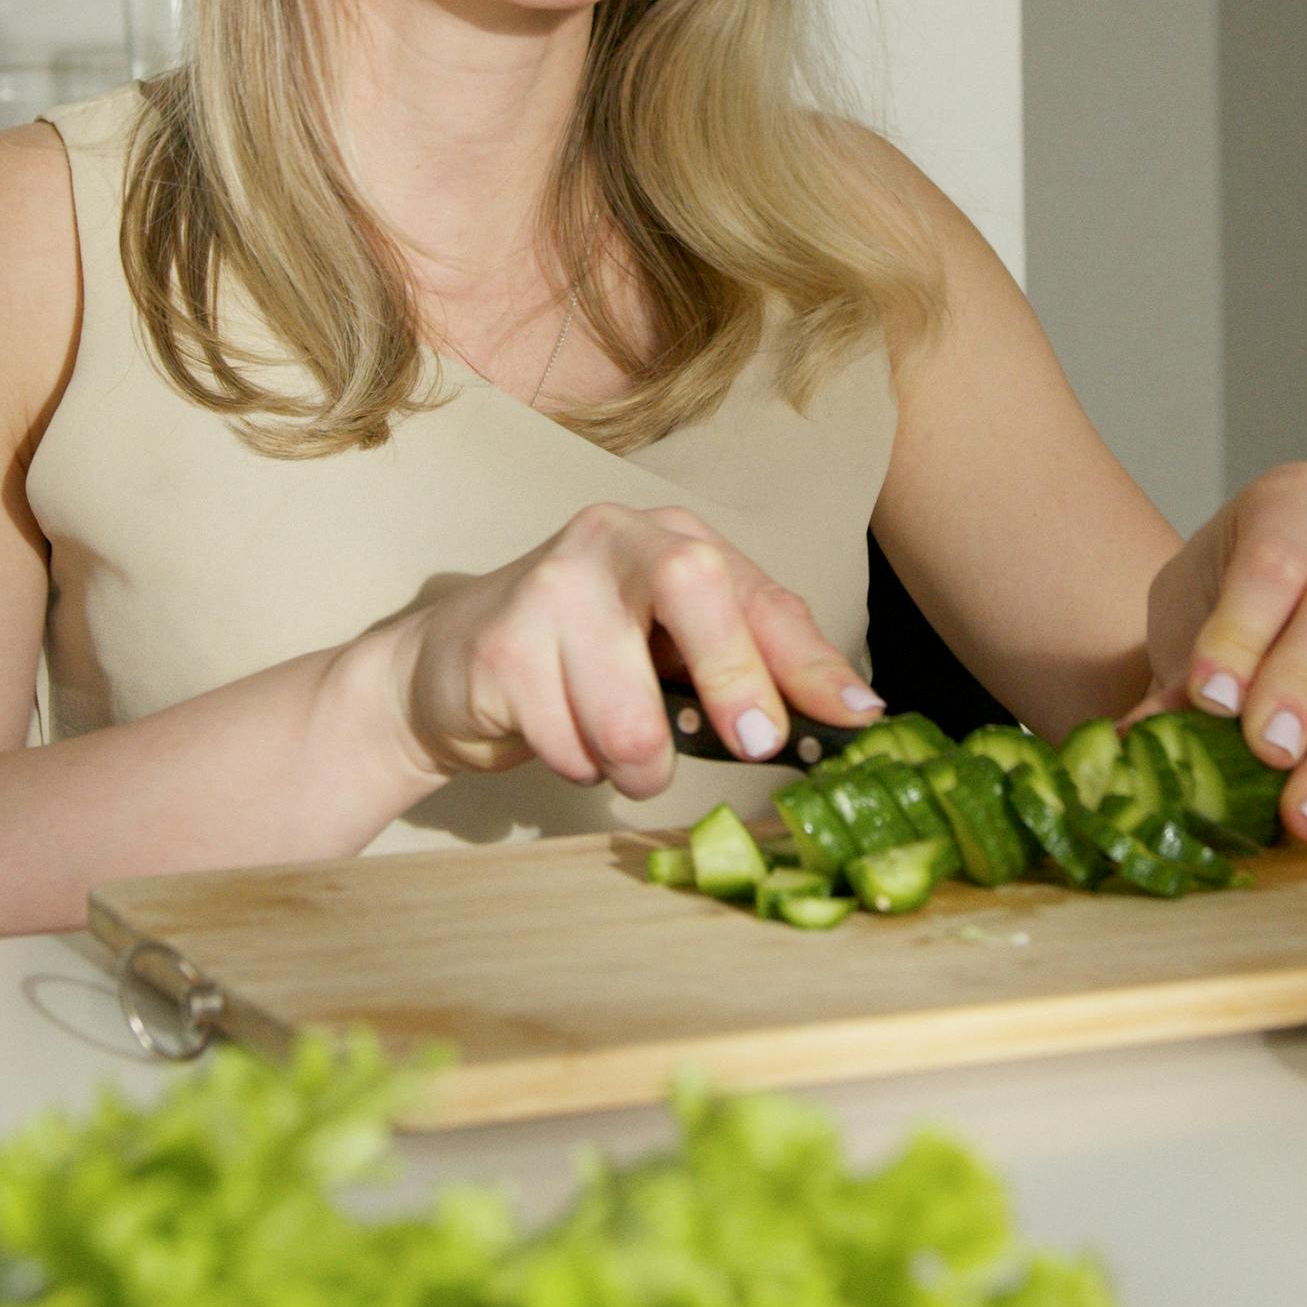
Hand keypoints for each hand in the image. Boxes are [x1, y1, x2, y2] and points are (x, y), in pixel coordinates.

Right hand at [373, 502, 882, 802]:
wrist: (450, 664)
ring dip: (637, 766)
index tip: (856, 718)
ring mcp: (551, 585)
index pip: (760, 594)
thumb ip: (756, 666)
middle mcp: (614, 540)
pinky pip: (570, 746)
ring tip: (618, 751)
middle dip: (734, 682)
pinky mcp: (499, 645)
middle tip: (751, 745)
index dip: (811, 661)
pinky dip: (579, 766)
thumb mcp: (677, 648)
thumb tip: (852, 715)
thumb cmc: (588, 657)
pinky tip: (559, 732)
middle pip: (697, 589)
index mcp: (676, 539)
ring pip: (629, 713)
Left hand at [1142, 462, 1306, 842]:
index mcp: (1297, 496)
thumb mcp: (1184, 617)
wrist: (1260, 617)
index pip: (1275, 557)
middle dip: (1305, 677)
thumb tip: (1136, 745)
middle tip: (1266, 749)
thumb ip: (1177, 675)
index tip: (1209, 699)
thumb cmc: (1220, 604)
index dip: (1243, 630)